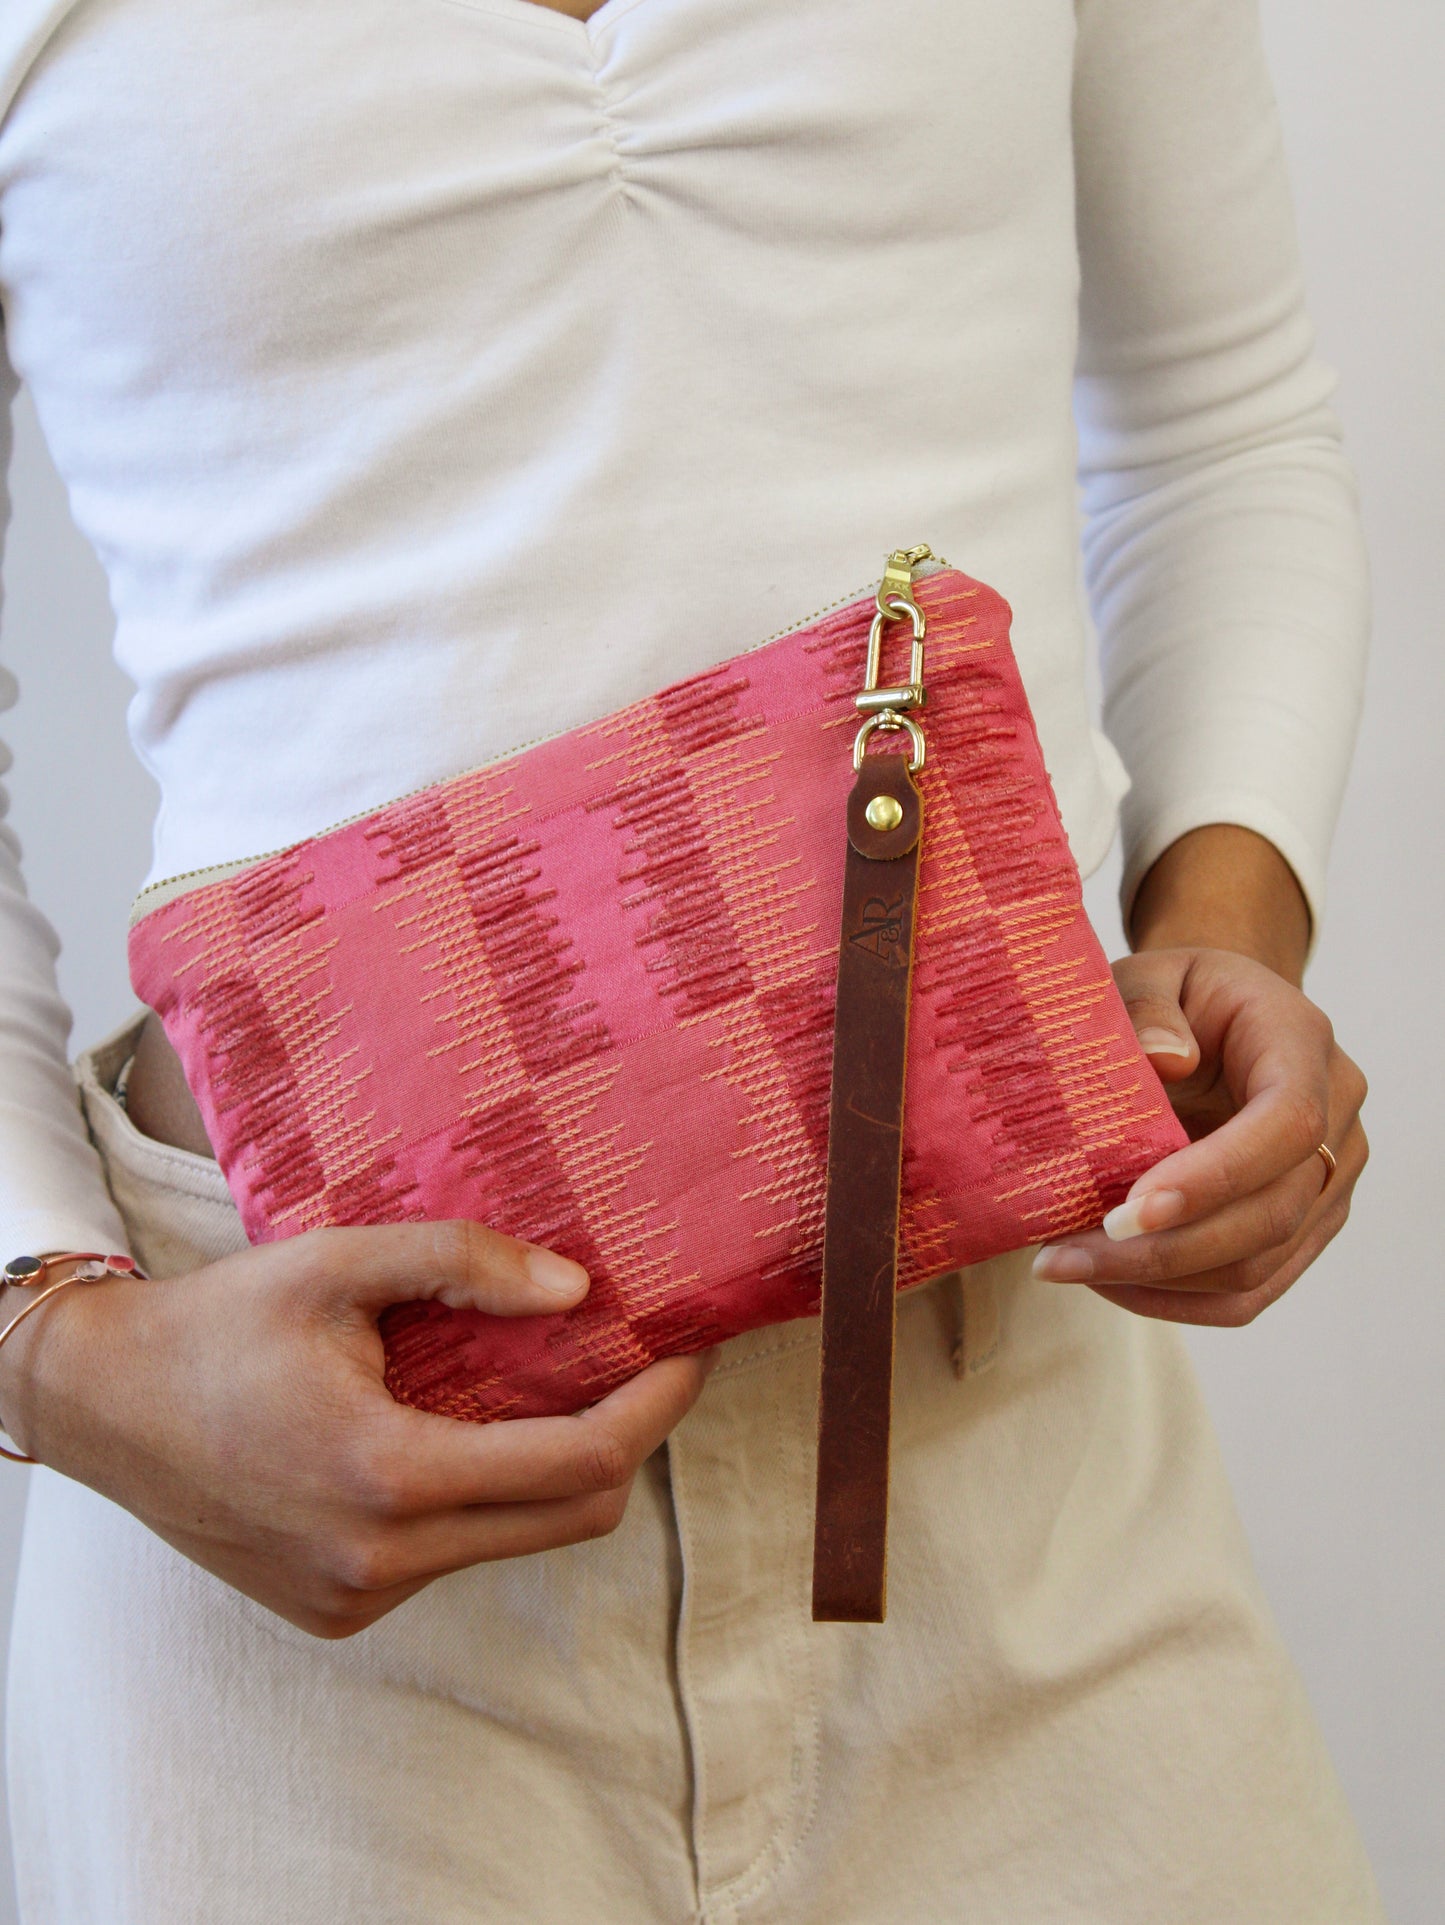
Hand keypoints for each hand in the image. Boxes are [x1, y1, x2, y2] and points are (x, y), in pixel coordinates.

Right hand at [0, 1222, 713, 1636]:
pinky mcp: (338, 1608)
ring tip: (554, 1386)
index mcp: (388, 1475)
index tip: (691, 1352)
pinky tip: (459, 1433)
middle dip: (629, 1442)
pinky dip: (483, 1499)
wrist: (107, 1406)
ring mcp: (358, 1595)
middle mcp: (381, 1558)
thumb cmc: (219, 1325)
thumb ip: (461, 1265)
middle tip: (645, 1368)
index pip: (581, 1463)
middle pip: (572, 1518)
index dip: (657, 1409)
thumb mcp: (337, 1262)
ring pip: (514, 1540)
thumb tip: (578, 1289)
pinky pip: (452, 1557)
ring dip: (554, 1471)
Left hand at [1031, 945, 1367, 1324]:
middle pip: (1273, 1213)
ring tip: (1068, 1265)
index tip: (1129, 1211)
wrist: (1218, 1019)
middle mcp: (1339, 1118)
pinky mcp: (1303, 1229)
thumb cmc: (1178, 997)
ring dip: (1158, 1282)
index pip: (1288, 1125)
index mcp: (1304, 1044)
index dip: (1215, 1177)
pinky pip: (1248, 1291)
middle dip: (1165, 1248)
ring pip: (1258, 1266)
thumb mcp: (1149, 975)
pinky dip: (1175, 1299)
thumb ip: (1148, 1007)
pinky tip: (1107, 1281)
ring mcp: (1329, 1181)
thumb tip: (1164, 1062)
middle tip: (1065, 1256)